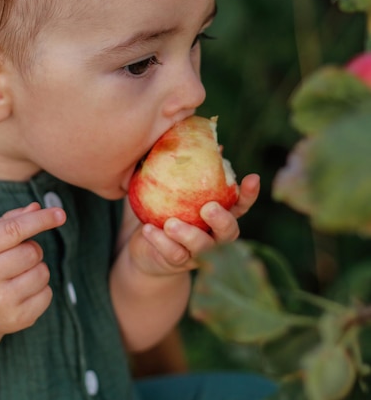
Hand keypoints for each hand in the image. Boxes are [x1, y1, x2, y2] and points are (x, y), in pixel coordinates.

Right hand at [0, 202, 65, 342]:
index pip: (13, 230)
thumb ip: (10, 221)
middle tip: (19, 257)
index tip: (60, 213)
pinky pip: (47, 294)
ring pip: (42, 272)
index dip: (40, 220)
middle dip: (33, 250)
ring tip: (18, 276)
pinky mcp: (17, 319)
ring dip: (37, 269)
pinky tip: (22, 293)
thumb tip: (37, 207)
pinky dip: (41, 289)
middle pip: (32, 252)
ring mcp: (0, 302)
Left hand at [128, 173, 259, 276]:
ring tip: (171, 223)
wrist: (146, 248)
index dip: (249, 194)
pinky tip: (148, 229)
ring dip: (187, 234)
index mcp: (219, 215)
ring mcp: (197, 253)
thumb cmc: (164, 208)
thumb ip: (186, 168)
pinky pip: (172, 254)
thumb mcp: (172, 187)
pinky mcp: (176, 262)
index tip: (252, 178)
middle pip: (229, 232)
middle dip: (222, 220)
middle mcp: (214, 236)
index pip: (240, 205)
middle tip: (208, 208)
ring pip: (201, 247)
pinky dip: (161, 242)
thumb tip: (197, 137)